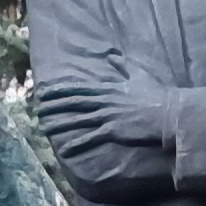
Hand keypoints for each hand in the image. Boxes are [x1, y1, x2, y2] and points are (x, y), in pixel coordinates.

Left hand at [38, 77, 178, 159]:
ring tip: (43, 128)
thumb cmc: (156, 95)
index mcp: (109, 89)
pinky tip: (65, 150)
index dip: (60, 90)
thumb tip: (112, 55)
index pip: (79, 88)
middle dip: (53, 106)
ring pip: (78, 120)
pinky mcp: (114, 130)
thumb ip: (123, 66)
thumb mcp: (139, 75)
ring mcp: (108, 115)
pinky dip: (78, 144)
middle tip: (36, 109)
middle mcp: (105, 101)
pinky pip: (91, 138)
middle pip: (74, 103)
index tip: (44, 91)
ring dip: (59, 124)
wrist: (169, 113)